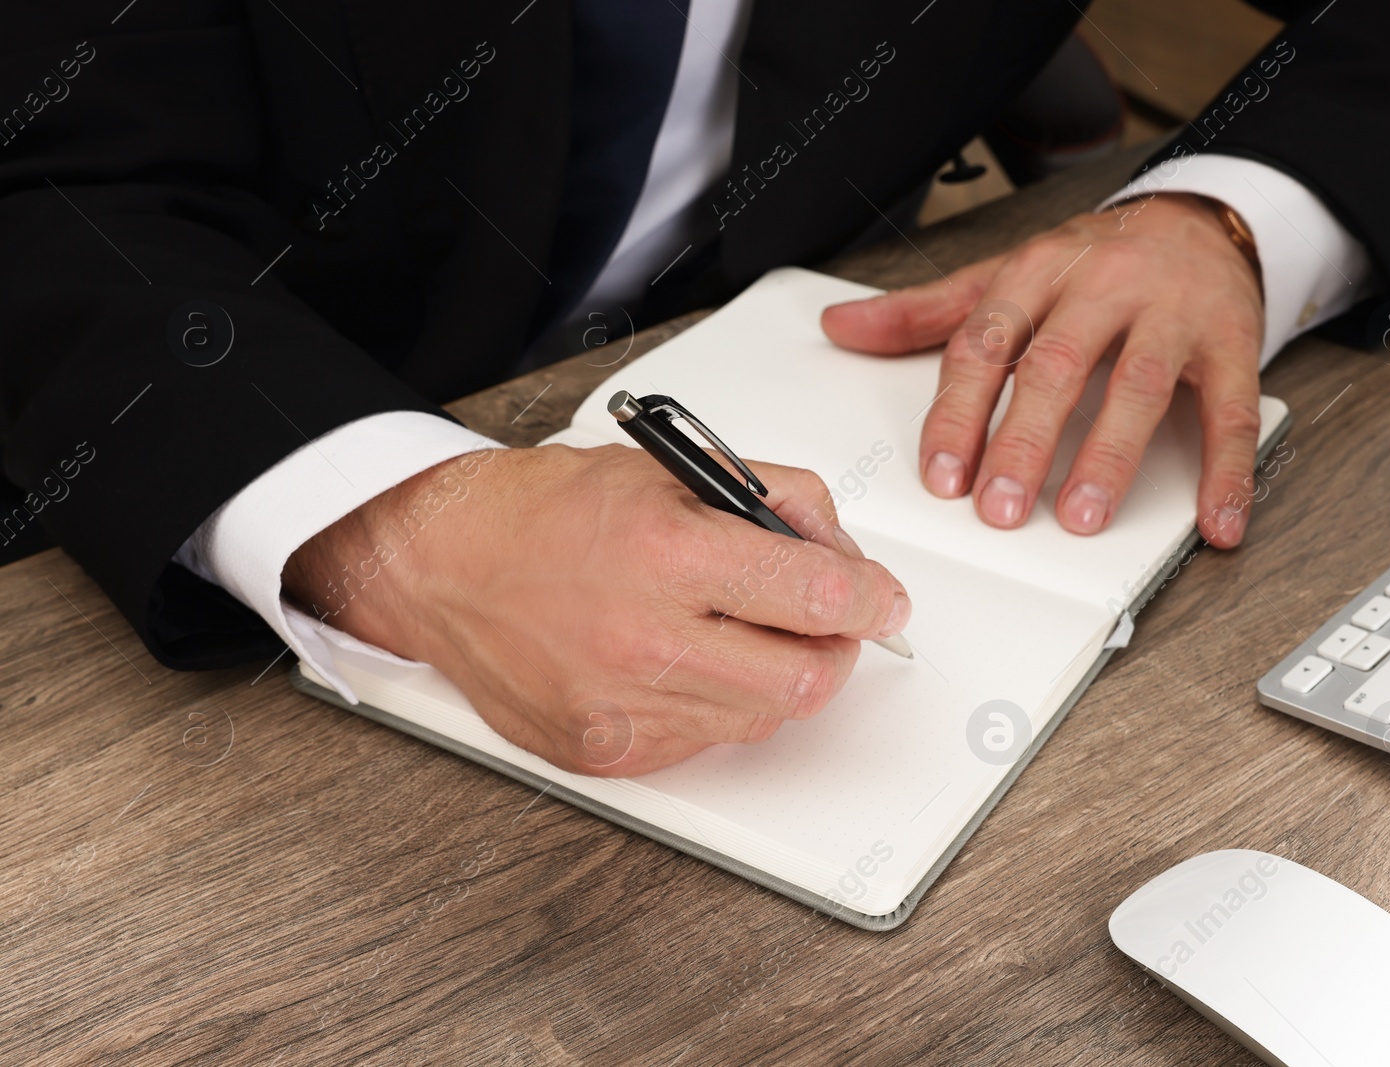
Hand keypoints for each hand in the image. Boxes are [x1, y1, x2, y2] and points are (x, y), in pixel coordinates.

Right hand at [282, 445, 911, 776]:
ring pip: (762, 718)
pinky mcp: (605, 752)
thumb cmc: (546, 512)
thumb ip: (774, 501)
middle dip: (835, 649)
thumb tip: (841, 555)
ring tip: (736, 632)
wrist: (442, 565)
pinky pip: (706, 743)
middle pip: (805, 679)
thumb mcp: (672, 471)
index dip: (870, 600)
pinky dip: (718, 706)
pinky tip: (685, 664)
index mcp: (666, 554)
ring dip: (775, 677)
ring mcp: (622, 707)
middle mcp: (644, 639)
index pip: (814, 597)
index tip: (883, 600)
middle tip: (823, 623)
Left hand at [821, 193, 1264, 546]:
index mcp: (1038, 272)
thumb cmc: (1094, 260)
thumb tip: (843, 325)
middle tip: (1000, 509)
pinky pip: (1231, 409)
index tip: (942, 476)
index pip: (986, 344)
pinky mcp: (1232, 340)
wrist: (1201, 218)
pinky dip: (1227, 470)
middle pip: (1057, 365)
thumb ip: (927, 311)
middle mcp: (1103, 286)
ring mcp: (1173, 312)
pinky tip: (1213, 520)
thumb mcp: (1006, 275)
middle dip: (1024, 442)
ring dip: (1110, 456)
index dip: (960, 413)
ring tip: (1082, 515)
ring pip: (1141, 385)